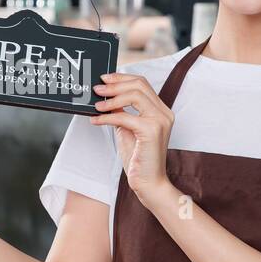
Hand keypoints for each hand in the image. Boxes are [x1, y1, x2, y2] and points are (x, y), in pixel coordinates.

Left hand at [91, 72, 175, 207]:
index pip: (143, 83)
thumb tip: (105, 98)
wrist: (149, 183)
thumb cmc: (138, 159)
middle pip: (139, 85)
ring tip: (96, 104)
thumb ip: (121, 112)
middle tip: (97, 88)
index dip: (122, 78)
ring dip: (111, 98)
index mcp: (161, 111)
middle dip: (115, 84)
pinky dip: (107, 117)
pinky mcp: (152, 130)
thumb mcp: (127, 129)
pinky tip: (96, 120)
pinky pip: (125, 116)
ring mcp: (160, 120)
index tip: (104, 79)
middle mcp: (164, 113)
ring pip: (134, 95)